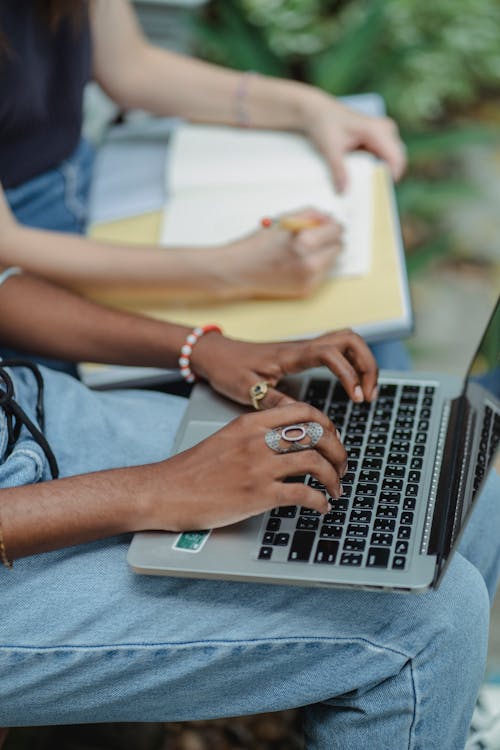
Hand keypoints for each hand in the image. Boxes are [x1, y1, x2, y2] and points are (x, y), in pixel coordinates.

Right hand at [144, 402, 345, 530]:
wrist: (166, 491)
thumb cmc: (193, 469)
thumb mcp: (227, 438)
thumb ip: (256, 435)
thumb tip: (287, 442)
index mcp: (251, 422)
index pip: (304, 411)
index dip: (327, 425)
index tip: (332, 439)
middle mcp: (258, 440)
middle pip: (317, 434)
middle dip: (338, 451)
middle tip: (342, 466)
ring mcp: (259, 466)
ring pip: (316, 462)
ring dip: (334, 478)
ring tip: (336, 489)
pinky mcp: (258, 494)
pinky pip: (304, 494)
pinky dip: (321, 501)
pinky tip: (322, 507)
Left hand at [191, 328, 377, 408]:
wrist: (214, 354)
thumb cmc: (228, 369)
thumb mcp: (248, 390)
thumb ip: (275, 401)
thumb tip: (303, 417)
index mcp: (291, 355)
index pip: (331, 354)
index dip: (349, 374)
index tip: (356, 398)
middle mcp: (302, 347)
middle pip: (350, 339)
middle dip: (367, 365)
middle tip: (369, 395)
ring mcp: (305, 348)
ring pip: (347, 340)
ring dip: (363, 363)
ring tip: (366, 391)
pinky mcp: (303, 353)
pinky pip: (338, 349)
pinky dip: (352, 364)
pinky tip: (352, 385)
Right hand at [222, 209, 342, 298]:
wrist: (239, 271)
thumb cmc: (257, 245)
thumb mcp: (283, 221)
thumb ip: (309, 215)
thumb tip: (327, 217)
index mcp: (306, 242)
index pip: (336, 230)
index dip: (332, 224)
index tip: (329, 224)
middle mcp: (311, 263)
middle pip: (338, 247)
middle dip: (329, 239)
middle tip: (316, 236)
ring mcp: (310, 279)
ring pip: (331, 261)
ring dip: (323, 253)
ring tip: (302, 251)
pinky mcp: (306, 290)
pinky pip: (321, 274)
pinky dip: (315, 267)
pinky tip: (298, 263)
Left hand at [301, 91, 406, 191]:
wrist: (318, 111)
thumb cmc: (324, 125)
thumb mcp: (329, 149)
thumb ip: (338, 170)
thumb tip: (343, 192)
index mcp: (377, 130)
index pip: (396, 158)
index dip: (390, 178)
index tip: (377, 194)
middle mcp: (386, 129)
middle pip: (396, 160)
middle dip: (386, 177)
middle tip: (371, 194)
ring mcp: (384, 133)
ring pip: (391, 159)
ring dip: (382, 173)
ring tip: (367, 187)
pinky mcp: (379, 138)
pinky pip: (384, 157)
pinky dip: (377, 168)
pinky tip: (364, 178)